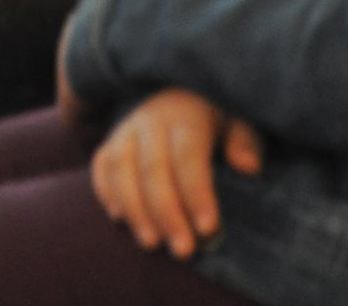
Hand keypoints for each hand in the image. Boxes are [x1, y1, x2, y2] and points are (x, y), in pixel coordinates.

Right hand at [90, 89, 262, 258]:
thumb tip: (247, 166)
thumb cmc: (216, 122)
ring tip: (151, 243)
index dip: (196, 191)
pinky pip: (100, 165)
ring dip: (133, 208)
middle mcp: (151, 120)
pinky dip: (105, 192)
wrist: (179, 98)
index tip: (208, 228)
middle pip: (152, 167)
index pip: (188, 154)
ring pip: (120, 167)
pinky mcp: (110, 143)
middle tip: (182, 250)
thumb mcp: (238, 123)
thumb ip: (245, 141)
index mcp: (186, 114)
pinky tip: (120, 220)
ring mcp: (126, 130)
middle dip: (166, 212)